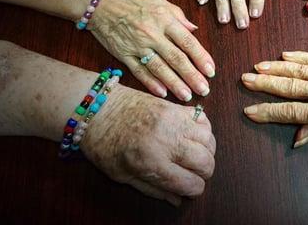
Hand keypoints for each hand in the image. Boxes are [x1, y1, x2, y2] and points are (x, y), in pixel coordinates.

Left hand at [81, 85, 215, 205]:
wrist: (97, 108)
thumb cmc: (103, 143)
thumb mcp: (122, 175)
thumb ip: (153, 189)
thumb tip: (177, 200)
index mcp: (152, 162)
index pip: (190, 183)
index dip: (194, 191)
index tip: (189, 190)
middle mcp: (168, 140)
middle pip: (205, 162)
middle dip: (204, 174)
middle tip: (193, 174)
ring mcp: (174, 120)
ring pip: (209, 140)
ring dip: (207, 151)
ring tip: (195, 156)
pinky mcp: (175, 106)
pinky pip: (203, 119)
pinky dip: (204, 130)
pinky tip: (192, 137)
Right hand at [90, 0, 214, 100]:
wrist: (99, 2)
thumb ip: (178, 15)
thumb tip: (193, 30)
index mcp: (164, 19)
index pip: (187, 42)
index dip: (201, 57)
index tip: (211, 70)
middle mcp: (152, 34)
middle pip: (176, 58)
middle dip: (192, 76)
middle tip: (204, 89)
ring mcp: (137, 46)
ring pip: (159, 68)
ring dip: (174, 84)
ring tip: (187, 96)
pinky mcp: (123, 55)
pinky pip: (139, 71)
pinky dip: (151, 83)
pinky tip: (162, 93)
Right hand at [241, 51, 307, 146]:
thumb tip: (296, 138)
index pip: (289, 112)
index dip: (267, 112)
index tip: (249, 110)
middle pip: (287, 86)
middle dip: (263, 84)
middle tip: (244, 79)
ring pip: (296, 70)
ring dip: (275, 68)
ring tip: (256, 66)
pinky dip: (298, 56)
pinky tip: (284, 55)